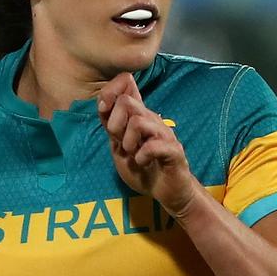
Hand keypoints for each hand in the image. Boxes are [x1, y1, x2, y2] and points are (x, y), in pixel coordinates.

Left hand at [97, 72, 196, 216]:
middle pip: (126, 101)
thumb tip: (102, 103)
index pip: (125, 85)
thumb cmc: (143, 168)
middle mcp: (151, 119)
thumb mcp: (119, 147)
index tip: (104, 110)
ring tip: (133, 155)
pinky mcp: (174, 150)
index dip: (109, 92)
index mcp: (138, 115)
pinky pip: (153, 145)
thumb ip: (112, 127)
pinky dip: (142, 156)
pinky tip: (143, 163)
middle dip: (115, 125)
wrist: (166, 190)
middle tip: (121, 144)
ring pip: (137, 122)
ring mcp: (164, 133)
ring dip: (128, 142)